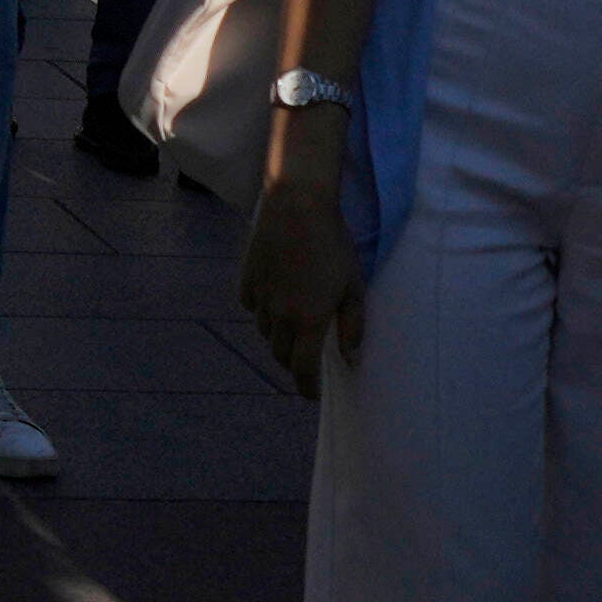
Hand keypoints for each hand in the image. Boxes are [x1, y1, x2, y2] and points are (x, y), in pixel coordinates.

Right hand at [233, 139, 367, 390]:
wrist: (297, 205)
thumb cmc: (334, 244)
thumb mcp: (353, 286)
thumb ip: (352, 326)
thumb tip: (351, 359)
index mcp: (308, 321)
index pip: (303, 370)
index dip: (307, 388)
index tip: (311, 395)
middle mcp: (279, 316)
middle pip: (281, 355)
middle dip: (294, 362)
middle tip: (307, 358)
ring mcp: (260, 298)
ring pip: (265, 332)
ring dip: (279, 335)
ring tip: (294, 323)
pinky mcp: (247, 280)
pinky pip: (252, 307)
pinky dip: (263, 310)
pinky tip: (276, 296)